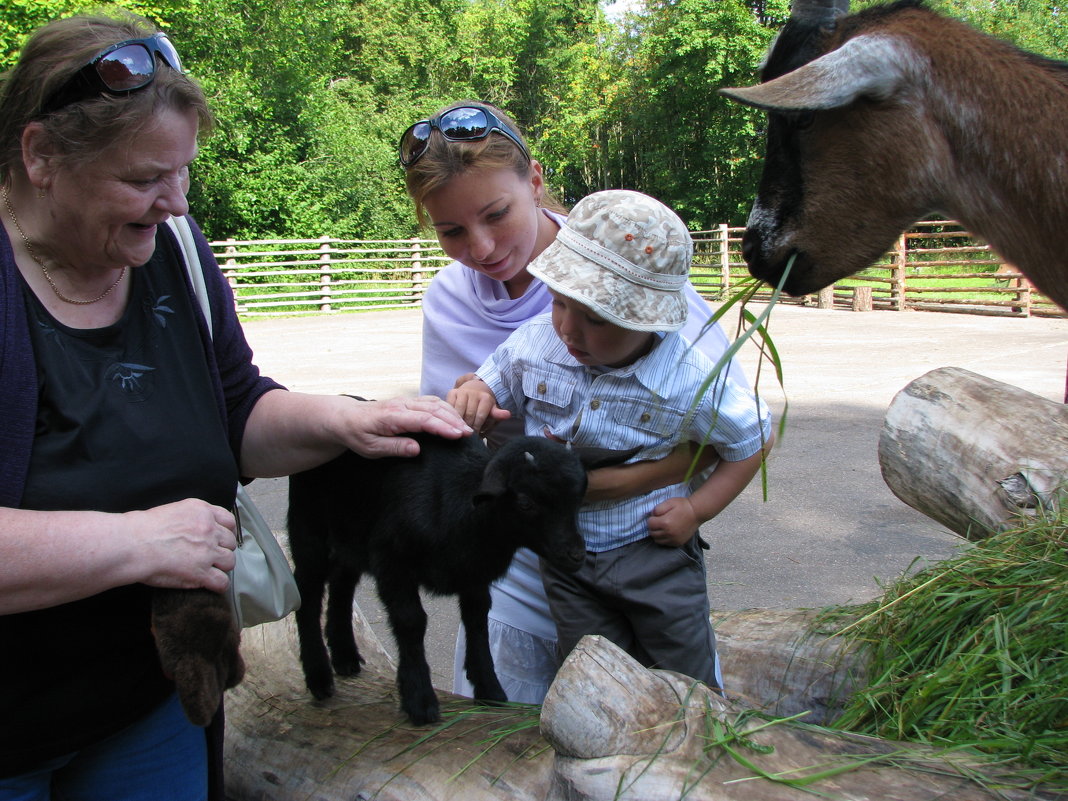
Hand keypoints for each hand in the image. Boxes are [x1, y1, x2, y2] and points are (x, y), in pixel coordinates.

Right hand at [127, 499, 237, 593]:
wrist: (132, 544)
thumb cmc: (143, 529)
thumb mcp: (174, 510)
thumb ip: (192, 517)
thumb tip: (197, 528)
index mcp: (202, 512)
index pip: (229, 521)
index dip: (224, 532)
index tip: (218, 539)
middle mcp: (209, 529)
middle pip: (230, 542)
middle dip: (221, 549)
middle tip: (209, 556)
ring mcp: (207, 551)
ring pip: (229, 561)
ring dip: (221, 567)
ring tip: (209, 570)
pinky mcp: (201, 573)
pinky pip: (222, 582)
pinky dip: (218, 585)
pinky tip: (210, 585)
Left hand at [333, 395, 472, 457]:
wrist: (346, 417)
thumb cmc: (357, 434)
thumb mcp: (370, 448)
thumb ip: (394, 448)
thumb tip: (417, 449)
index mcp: (393, 416)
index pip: (424, 420)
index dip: (443, 427)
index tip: (458, 436)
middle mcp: (402, 405)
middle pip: (434, 409)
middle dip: (454, 420)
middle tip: (469, 434)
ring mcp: (406, 402)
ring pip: (435, 403)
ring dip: (452, 414)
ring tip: (466, 428)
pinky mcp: (409, 402)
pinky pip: (431, 402)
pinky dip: (446, 409)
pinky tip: (454, 418)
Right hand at [446, 378, 509, 433]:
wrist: (474, 389)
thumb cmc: (483, 405)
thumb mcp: (491, 410)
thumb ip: (497, 414)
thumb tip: (507, 415)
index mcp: (486, 398)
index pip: (480, 416)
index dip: (476, 428)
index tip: (474, 436)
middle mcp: (474, 392)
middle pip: (469, 415)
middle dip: (467, 427)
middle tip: (465, 436)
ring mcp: (462, 391)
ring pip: (458, 411)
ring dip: (457, 423)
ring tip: (458, 431)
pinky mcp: (452, 392)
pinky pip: (449, 406)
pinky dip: (449, 416)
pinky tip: (450, 423)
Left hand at [647, 496, 699, 546]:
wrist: (697, 513)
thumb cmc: (683, 506)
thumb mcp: (669, 502)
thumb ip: (658, 509)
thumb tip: (652, 515)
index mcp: (665, 523)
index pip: (650, 524)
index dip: (651, 519)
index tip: (656, 516)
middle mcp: (669, 533)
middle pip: (652, 533)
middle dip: (653, 527)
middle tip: (658, 522)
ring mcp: (674, 539)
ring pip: (657, 540)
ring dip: (657, 534)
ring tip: (662, 527)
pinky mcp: (678, 543)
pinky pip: (665, 544)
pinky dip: (664, 539)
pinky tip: (668, 532)